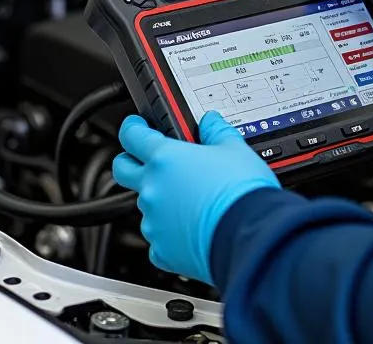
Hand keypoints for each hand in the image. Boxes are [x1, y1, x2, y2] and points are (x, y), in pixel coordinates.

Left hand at [111, 111, 280, 283]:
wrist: (249, 235)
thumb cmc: (242, 192)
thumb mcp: (235, 149)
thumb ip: (216, 131)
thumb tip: (210, 121)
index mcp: (165, 158)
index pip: (132, 136)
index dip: (132, 127)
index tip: (136, 125)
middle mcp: (152, 189)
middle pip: (122, 170)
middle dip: (130, 161)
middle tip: (148, 159)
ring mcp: (154, 221)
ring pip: (145, 205)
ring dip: (160, 199)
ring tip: (190, 200)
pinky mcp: (162, 250)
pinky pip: (158, 237)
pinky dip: (170, 232)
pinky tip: (192, 227)